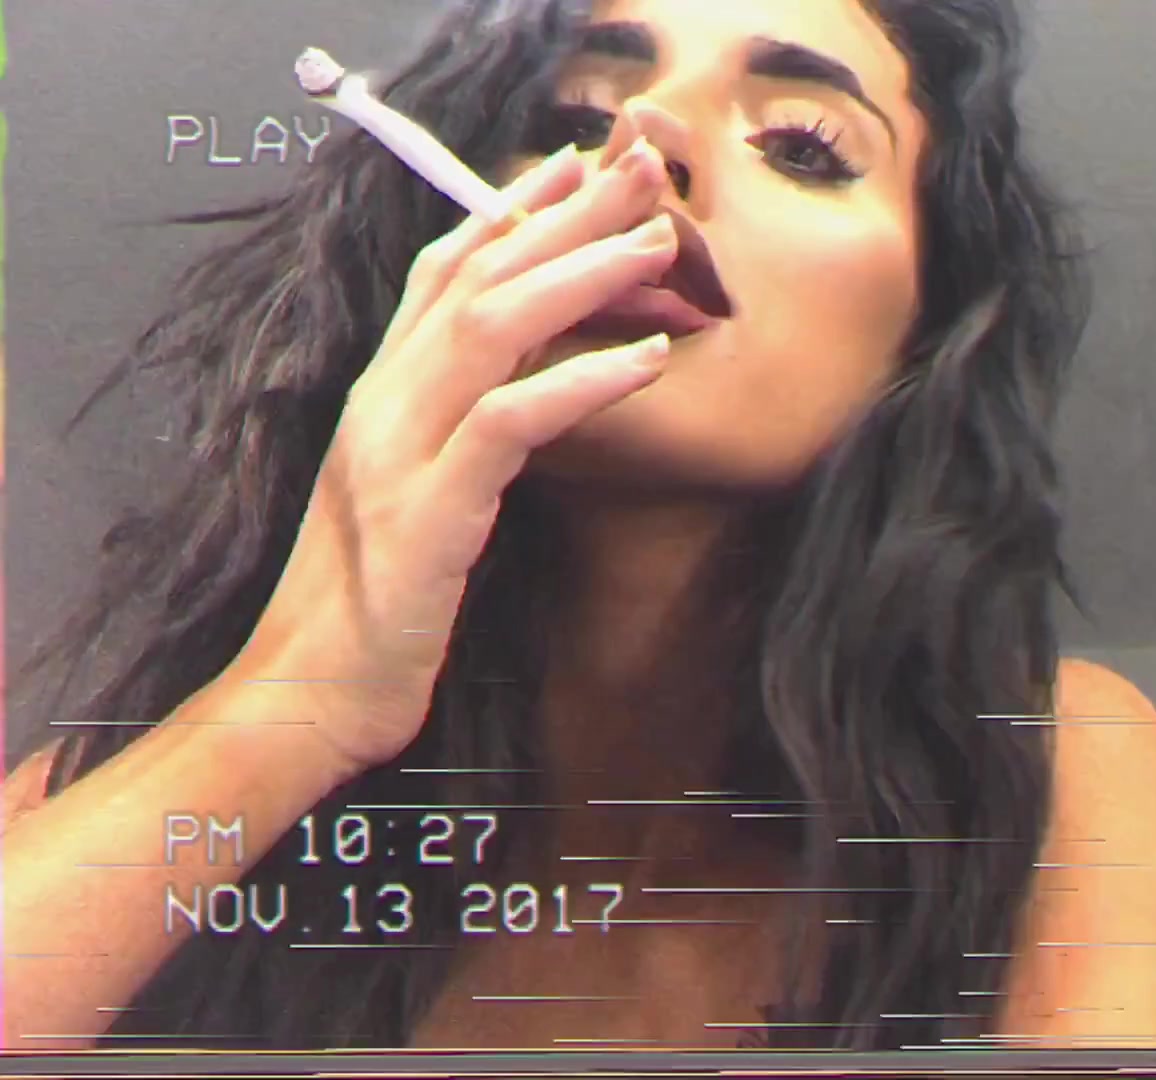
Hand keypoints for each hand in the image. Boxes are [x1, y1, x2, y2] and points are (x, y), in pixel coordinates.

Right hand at [234, 136, 679, 773]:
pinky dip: (579, 382)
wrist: (303, 699)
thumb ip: (455, 431)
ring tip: (659, 244)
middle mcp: (382, 405)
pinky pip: (506, 424)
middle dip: (566, 213)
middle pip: (477, 275)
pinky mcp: (425, 516)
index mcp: (380, 396)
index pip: (443, 270)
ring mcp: (397, 455)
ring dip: (581, 273)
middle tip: (645, 169)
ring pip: (489, 326)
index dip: (511, 209)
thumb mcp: (414, 495)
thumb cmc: (370, 608)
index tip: (578, 166)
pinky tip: (646, 362)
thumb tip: (523, 387)